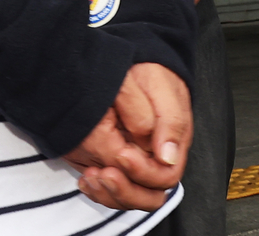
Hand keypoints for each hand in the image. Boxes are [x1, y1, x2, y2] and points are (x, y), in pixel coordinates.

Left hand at [64, 63, 191, 209]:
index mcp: (172, 144)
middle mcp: (156, 159)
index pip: (164, 176)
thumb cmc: (151, 73)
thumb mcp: (160, 89)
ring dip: (109, 193)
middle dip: (125, 191)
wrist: (138, 62)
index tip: (123, 155)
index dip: (144, 172)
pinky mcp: (120, 162)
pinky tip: (87, 179)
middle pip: (148, 195)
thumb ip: (169, 121)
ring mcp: (139, 163)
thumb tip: (167, 156)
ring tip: (90, 177)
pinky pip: (115, 189)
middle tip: (103, 173)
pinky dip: (99, 190)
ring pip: (130, 196)